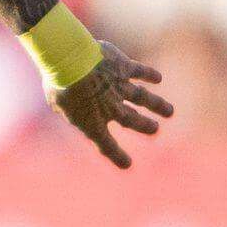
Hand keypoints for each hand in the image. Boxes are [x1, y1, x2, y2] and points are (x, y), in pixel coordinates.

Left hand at [51, 43, 172, 169]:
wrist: (70, 61)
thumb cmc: (58, 82)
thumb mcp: (56, 101)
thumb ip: (66, 107)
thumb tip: (70, 106)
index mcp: (92, 121)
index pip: (106, 144)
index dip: (116, 155)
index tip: (127, 164)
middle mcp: (109, 106)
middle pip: (131, 119)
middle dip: (145, 125)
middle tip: (155, 130)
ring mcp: (118, 87)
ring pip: (142, 98)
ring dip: (157, 105)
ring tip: (170, 111)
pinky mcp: (123, 67)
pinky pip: (139, 71)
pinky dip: (149, 74)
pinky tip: (157, 78)